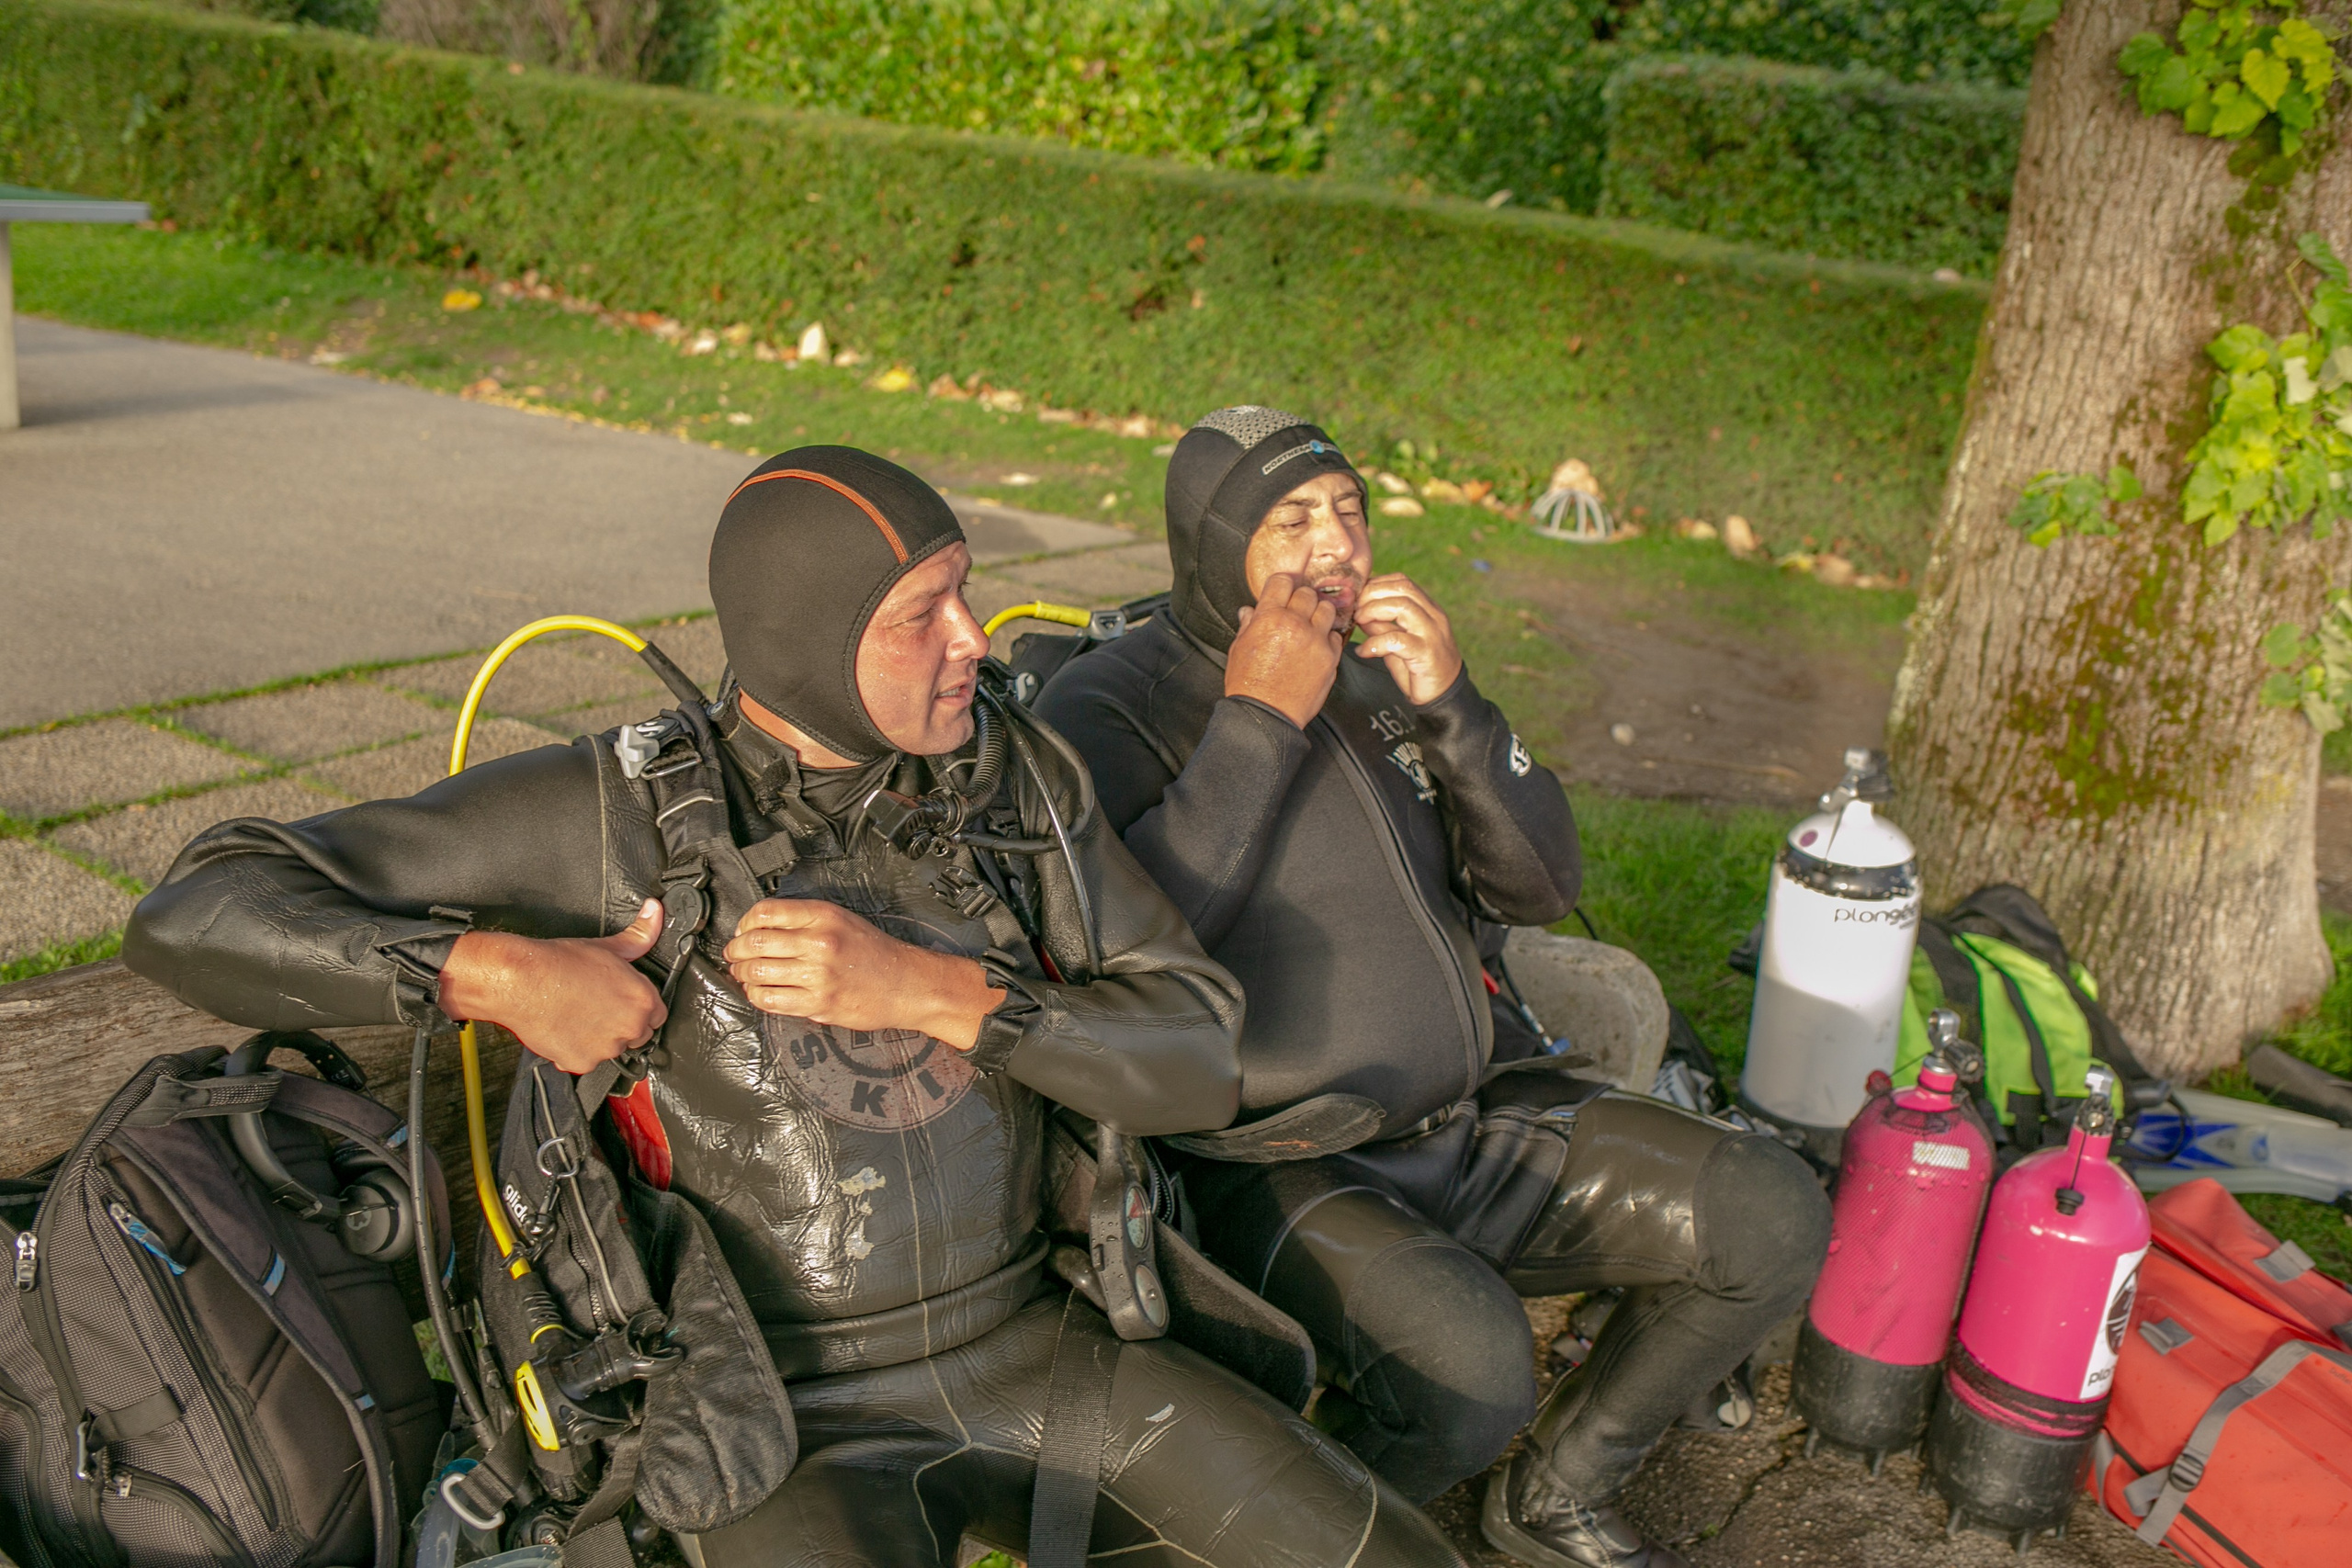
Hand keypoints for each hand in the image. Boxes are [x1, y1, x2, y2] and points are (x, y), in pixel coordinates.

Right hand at [438, 899, 667, 1074]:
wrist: (521, 981)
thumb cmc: (561, 963)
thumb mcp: (607, 947)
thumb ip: (639, 935)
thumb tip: (655, 912)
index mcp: (643, 1001)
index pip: (657, 1015)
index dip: (639, 1007)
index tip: (623, 1002)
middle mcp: (630, 1028)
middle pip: (637, 1034)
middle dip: (621, 1024)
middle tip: (597, 1007)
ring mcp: (605, 1049)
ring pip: (610, 1049)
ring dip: (598, 1038)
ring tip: (578, 1015)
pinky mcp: (580, 1063)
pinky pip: (584, 1061)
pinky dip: (574, 1049)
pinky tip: (564, 1028)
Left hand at [724, 899, 1004, 1049]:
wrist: (906, 984)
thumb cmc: (874, 952)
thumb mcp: (842, 919)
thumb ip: (804, 919)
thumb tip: (760, 927)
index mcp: (824, 916)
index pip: (766, 912)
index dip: (744, 922)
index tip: (742, 931)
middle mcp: (819, 943)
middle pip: (755, 943)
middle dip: (736, 950)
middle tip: (733, 954)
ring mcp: (818, 976)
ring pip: (758, 973)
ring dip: (743, 974)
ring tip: (744, 974)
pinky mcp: (818, 1004)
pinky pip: (771, 1000)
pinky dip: (756, 996)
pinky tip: (758, 992)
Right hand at [1226, 572, 1343, 727]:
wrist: (1266, 715)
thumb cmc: (1248, 685)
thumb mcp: (1238, 649)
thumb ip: (1248, 625)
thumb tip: (1249, 611)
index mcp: (1269, 617)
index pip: (1282, 581)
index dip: (1282, 585)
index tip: (1283, 592)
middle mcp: (1295, 623)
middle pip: (1307, 593)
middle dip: (1301, 599)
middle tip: (1297, 611)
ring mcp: (1316, 640)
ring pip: (1327, 609)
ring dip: (1319, 614)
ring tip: (1311, 626)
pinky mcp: (1330, 658)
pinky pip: (1337, 636)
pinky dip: (1329, 638)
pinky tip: (1318, 646)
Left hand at [1353, 575, 1463, 704]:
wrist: (1443, 695)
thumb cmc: (1419, 666)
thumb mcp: (1397, 642)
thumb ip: (1381, 626)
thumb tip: (1359, 613)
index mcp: (1428, 609)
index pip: (1403, 582)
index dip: (1376, 584)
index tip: (1357, 596)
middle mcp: (1434, 616)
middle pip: (1403, 589)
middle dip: (1372, 594)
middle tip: (1355, 609)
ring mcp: (1432, 633)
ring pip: (1403, 607)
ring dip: (1374, 611)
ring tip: (1358, 622)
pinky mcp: (1426, 653)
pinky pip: (1398, 640)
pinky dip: (1376, 643)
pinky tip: (1364, 651)